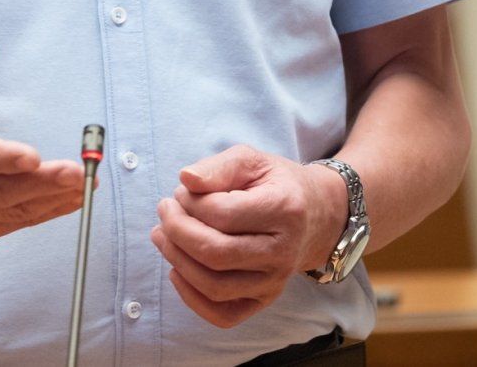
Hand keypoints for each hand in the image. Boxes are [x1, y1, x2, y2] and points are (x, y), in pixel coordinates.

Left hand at [150, 145, 349, 327]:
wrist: (313, 215)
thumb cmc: (275, 184)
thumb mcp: (251, 161)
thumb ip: (218, 167)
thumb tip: (185, 180)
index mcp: (284, 209)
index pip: (223, 214)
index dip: (191, 202)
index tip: (181, 192)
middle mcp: (282, 251)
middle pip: (216, 254)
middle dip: (177, 232)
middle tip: (165, 211)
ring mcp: (275, 281)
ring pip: (215, 286)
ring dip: (177, 261)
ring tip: (163, 235)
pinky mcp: (265, 299)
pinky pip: (223, 315)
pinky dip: (191, 298)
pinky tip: (177, 270)